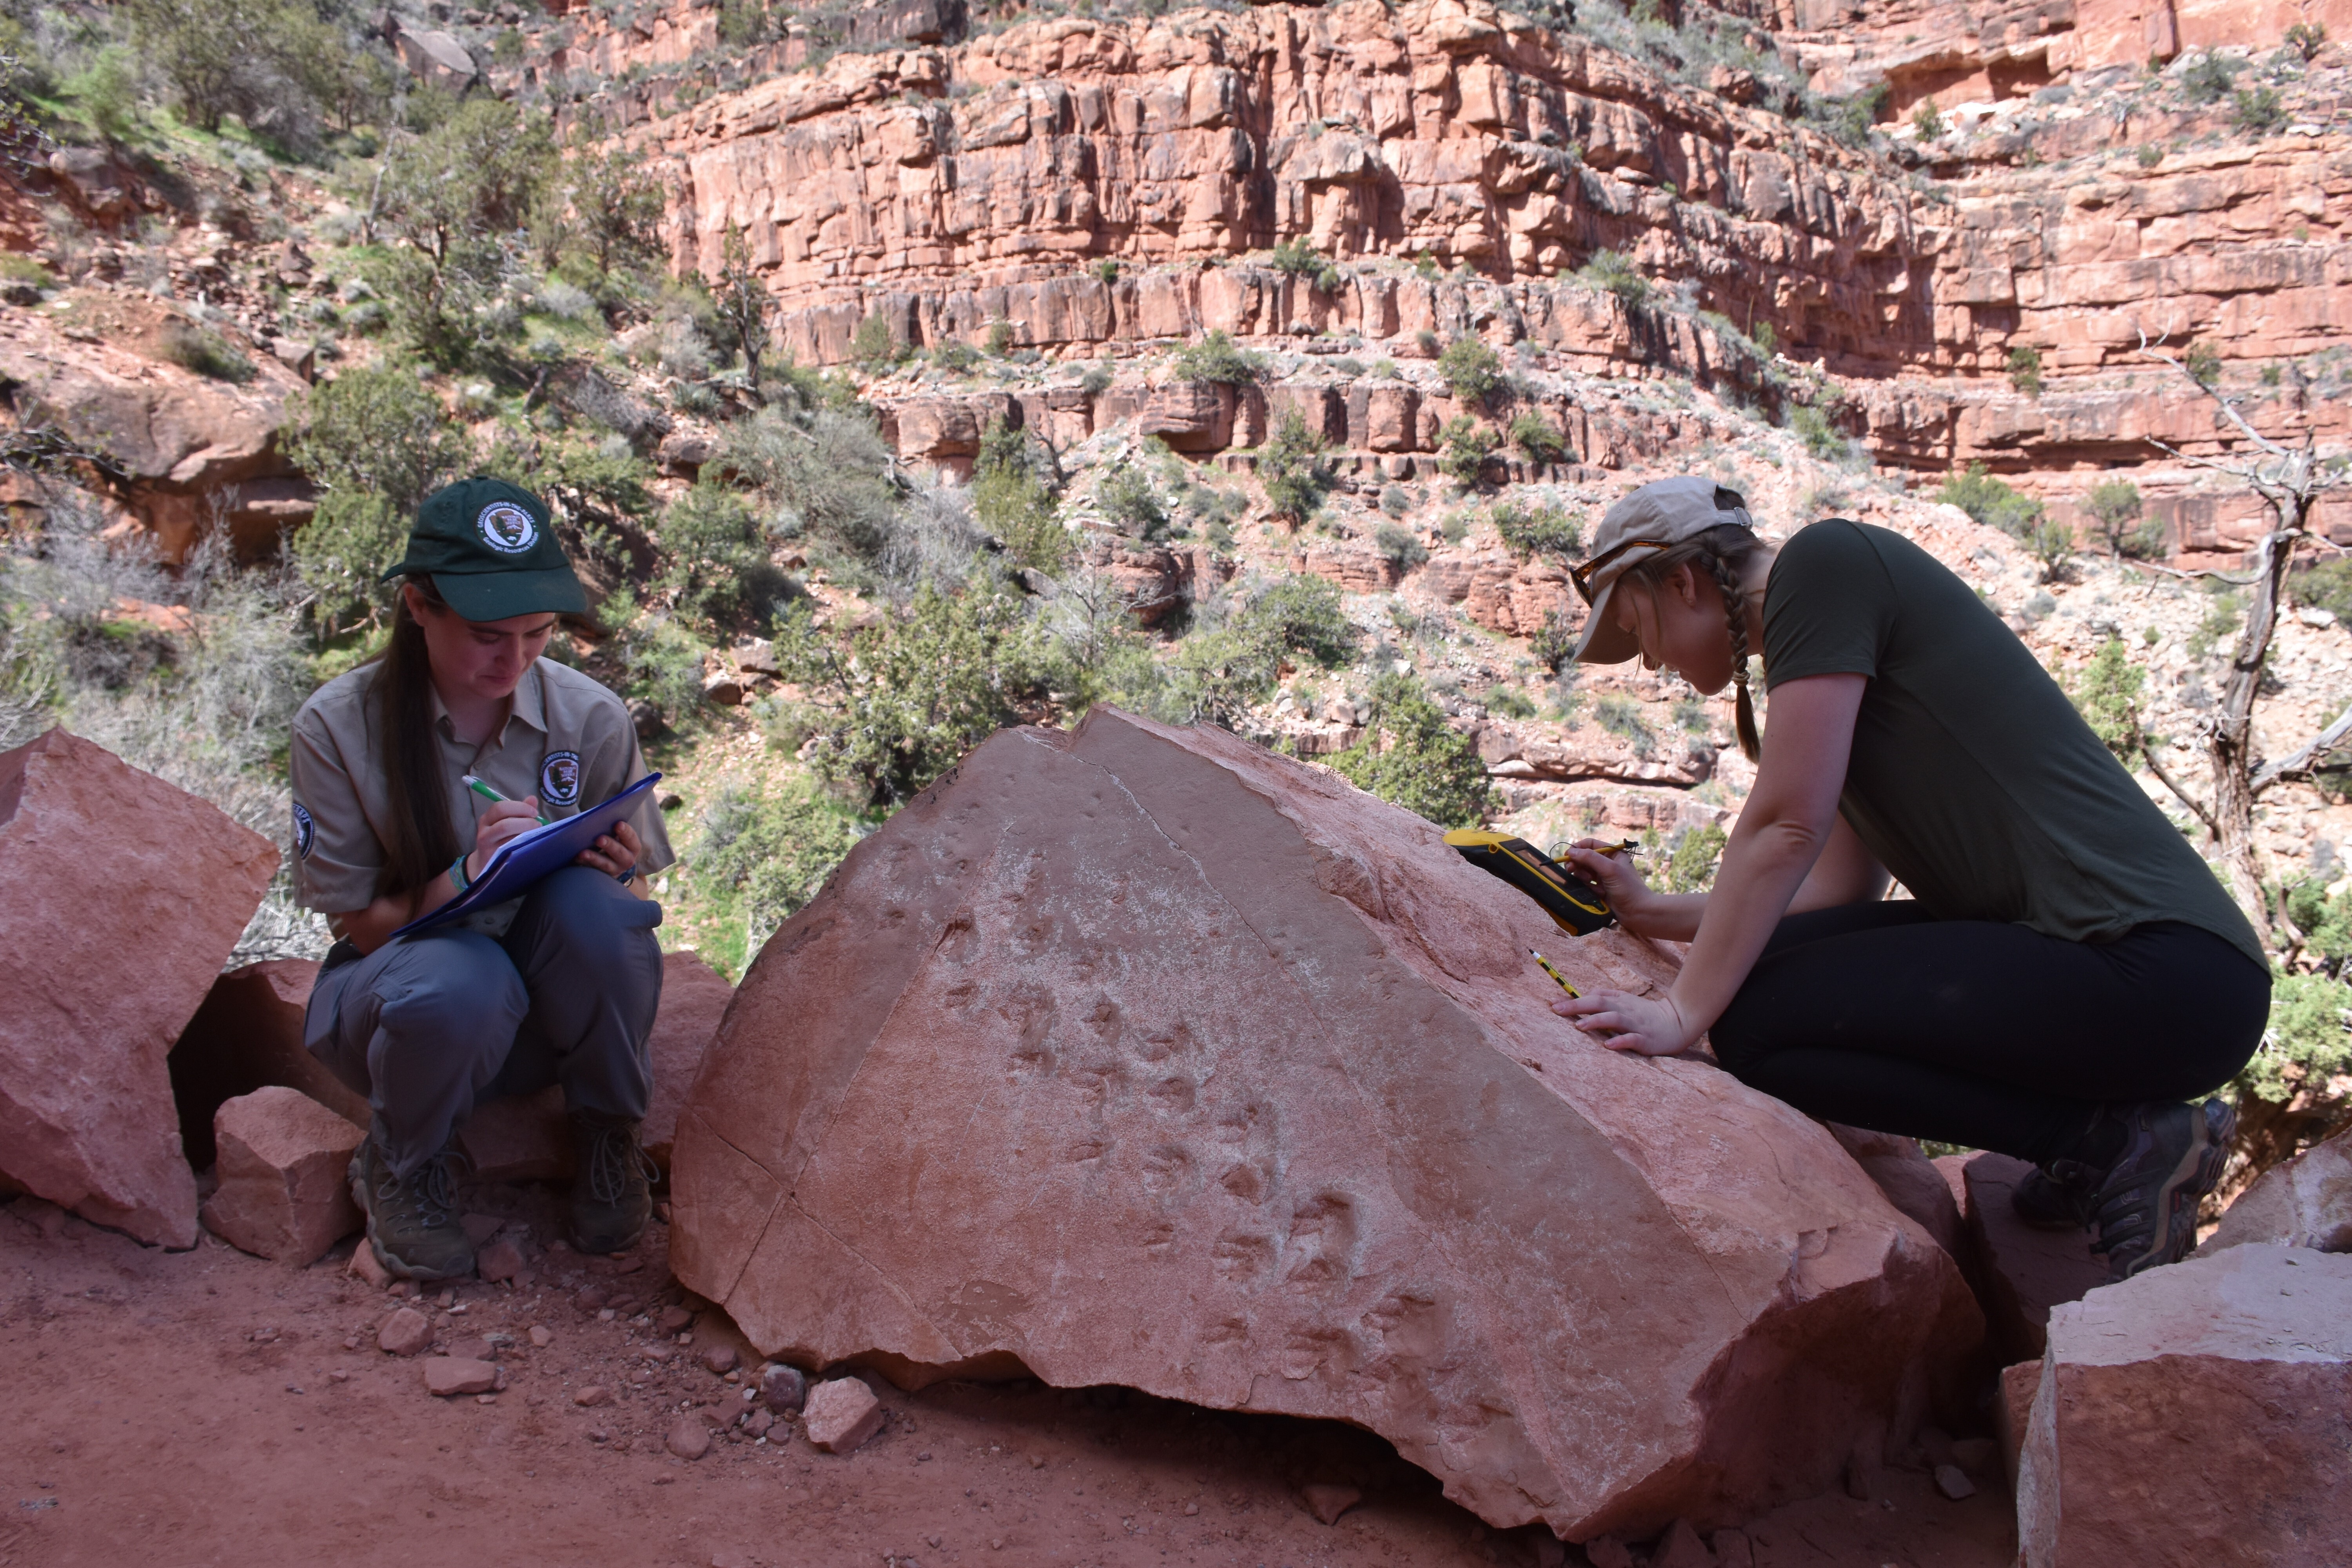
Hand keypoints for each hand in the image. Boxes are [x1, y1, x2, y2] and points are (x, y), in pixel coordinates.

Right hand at [465, 796, 542, 880]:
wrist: (484, 864)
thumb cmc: (499, 840)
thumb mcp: (506, 823)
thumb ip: (519, 811)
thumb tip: (533, 798)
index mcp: (488, 818)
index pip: (501, 807)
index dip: (520, 807)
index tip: (534, 812)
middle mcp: (484, 831)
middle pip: (504, 823)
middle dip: (525, 822)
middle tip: (537, 824)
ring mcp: (488, 845)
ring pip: (505, 835)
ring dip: (525, 832)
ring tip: (536, 832)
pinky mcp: (493, 858)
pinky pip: (508, 849)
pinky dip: (522, 844)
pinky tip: (530, 844)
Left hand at [575, 817, 640, 878]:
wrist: (611, 863)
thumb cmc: (613, 842)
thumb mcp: (617, 837)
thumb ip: (612, 829)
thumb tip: (599, 818)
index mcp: (632, 847)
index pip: (631, 838)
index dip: (626, 832)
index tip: (618, 824)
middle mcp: (626, 860)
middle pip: (620, 852)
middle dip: (610, 845)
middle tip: (599, 838)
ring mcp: (614, 869)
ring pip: (605, 864)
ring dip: (594, 858)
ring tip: (583, 852)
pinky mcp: (602, 875)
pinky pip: (592, 870)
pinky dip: (584, 863)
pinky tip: (577, 858)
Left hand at [1552, 986, 1695, 1056]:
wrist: (1677, 1023)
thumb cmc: (1646, 1013)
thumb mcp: (1626, 1000)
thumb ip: (1606, 996)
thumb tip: (1585, 994)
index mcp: (1619, 1001)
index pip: (1592, 997)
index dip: (1572, 1000)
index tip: (1551, 1003)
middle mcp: (1625, 1011)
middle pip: (1599, 1004)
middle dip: (1577, 1006)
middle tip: (1556, 1010)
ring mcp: (1635, 1025)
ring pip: (1614, 1019)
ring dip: (1596, 1022)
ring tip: (1579, 1026)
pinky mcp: (1646, 1040)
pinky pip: (1632, 1039)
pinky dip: (1620, 1041)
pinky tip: (1608, 1044)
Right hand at [1561, 839, 1654, 926]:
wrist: (1638, 912)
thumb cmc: (1628, 888)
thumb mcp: (1610, 869)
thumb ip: (1590, 858)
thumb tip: (1570, 852)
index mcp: (1613, 853)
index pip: (1591, 844)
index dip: (1578, 848)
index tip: (1567, 856)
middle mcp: (1608, 863)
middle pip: (1585, 858)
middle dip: (1577, 864)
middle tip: (1570, 870)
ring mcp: (1604, 877)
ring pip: (1584, 872)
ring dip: (1583, 877)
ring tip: (1589, 883)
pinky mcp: (1601, 890)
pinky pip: (1587, 885)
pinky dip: (1589, 888)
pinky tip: (1597, 893)